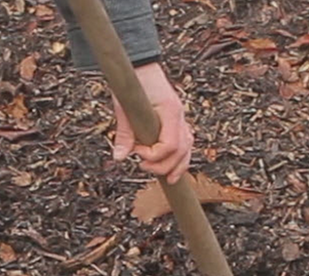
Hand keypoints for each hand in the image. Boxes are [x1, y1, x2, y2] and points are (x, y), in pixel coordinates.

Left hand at [110, 63, 193, 183]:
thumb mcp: (124, 106)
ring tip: (168, 179)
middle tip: (143, 167)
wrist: (140, 64)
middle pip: (181, 151)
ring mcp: (181, 118)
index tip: (136, 152)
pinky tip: (174, 168)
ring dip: (178, 166)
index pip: (170, 145)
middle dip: (164, 165)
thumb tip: (120, 157)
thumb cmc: (132, 81)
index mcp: (170, 111)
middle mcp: (180, 116)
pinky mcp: (177, 120)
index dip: (153, 155)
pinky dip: (181, 157)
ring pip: (188, 148)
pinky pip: (185, 142)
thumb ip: (125, 133)